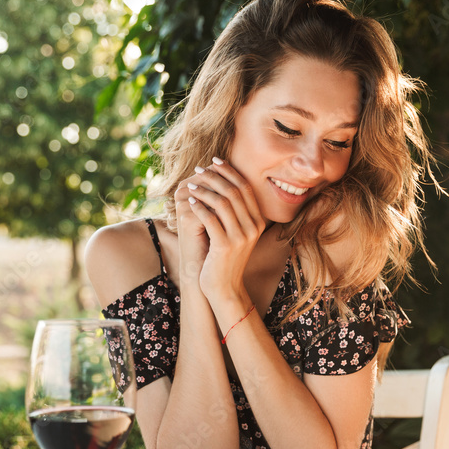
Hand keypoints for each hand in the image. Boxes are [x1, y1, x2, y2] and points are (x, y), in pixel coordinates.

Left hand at [173, 157, 264, 305]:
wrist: (225, 287)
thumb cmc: (225, 258)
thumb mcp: (236, 233)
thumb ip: (234, 212)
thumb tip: (221, 183)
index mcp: (258, 221)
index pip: (245, 187)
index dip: (229, 171)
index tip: (214, 161)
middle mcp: (253, 227)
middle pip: (234, 191)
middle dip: (214, 176)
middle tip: (198, 169)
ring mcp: (241, 237)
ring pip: (222, 202)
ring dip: (204, 190)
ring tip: (190, 185)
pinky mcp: (226, 246)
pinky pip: (210, 219)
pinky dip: (199, 207)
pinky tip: (190, 202)